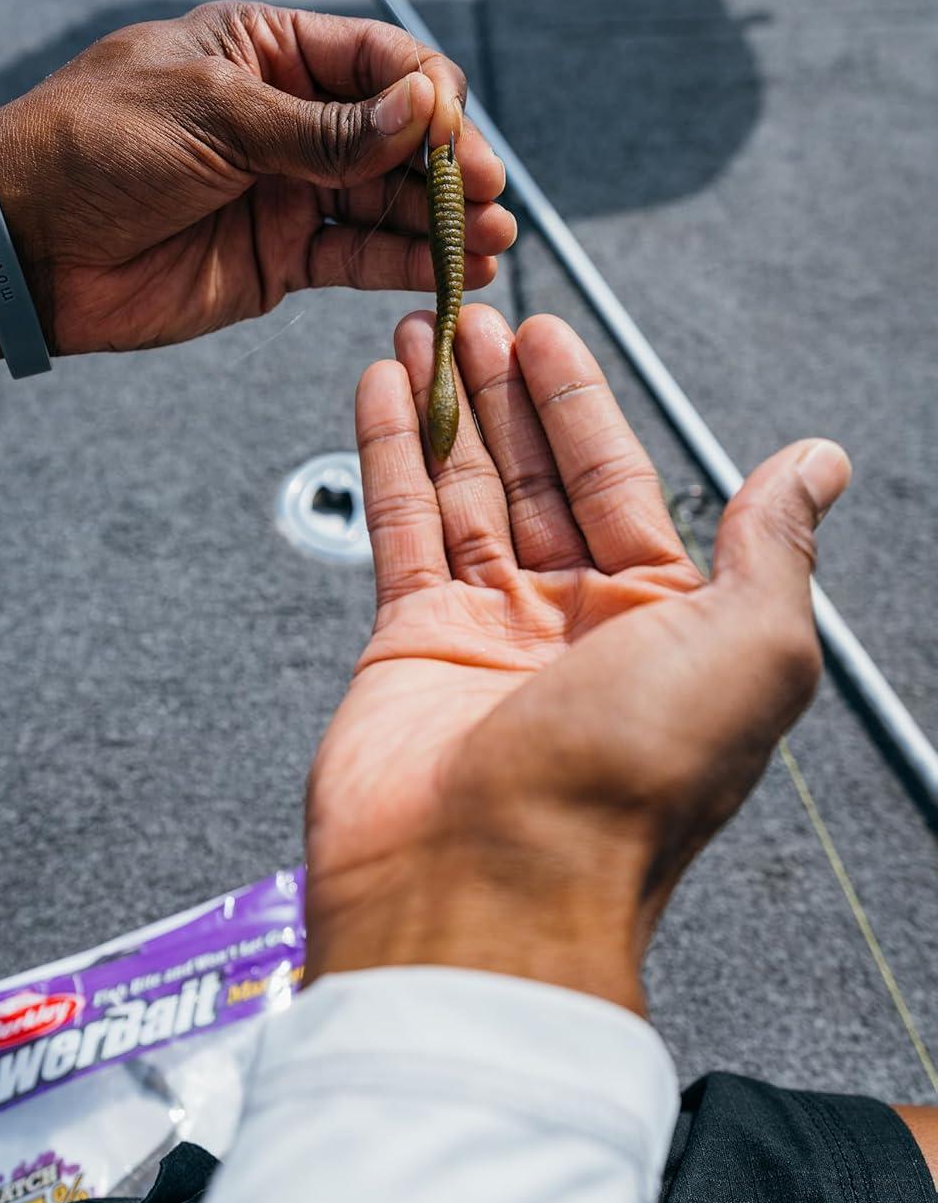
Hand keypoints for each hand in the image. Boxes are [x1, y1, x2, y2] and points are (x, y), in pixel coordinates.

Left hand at [0, 2, 511, 367]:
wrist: (31, 244)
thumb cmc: (97, 146)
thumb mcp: (215, 115)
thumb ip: (321, 128)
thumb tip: (419, 111)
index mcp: (269, 53)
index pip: (377, 61)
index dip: (426, 97)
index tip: (453, 135)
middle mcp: (290, 121)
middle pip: (396, 136)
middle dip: (449, 166)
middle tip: (488, 198)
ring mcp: (290, 193)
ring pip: (388, 202)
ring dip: (443, 221)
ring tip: (492, 242)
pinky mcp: (283, 259)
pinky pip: (359, 259)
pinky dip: (406, 265)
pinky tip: (455, 271)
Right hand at [305, 306, 850, 1010]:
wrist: (489, 890)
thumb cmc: (627, 785)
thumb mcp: (748, 646)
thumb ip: (771, 545)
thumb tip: (818, 464)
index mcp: (663, 621)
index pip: (619, 481)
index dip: (580, 403)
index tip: (545, 333)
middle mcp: (575, 622)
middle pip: (535, 477)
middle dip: (503, 393)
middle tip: (469, 312)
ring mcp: (487, 631)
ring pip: (463, 492)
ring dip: (443, 409)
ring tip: (418, 332)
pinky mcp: (409, 643)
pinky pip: (401, 529)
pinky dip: (391, 456)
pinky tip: (383, 395)